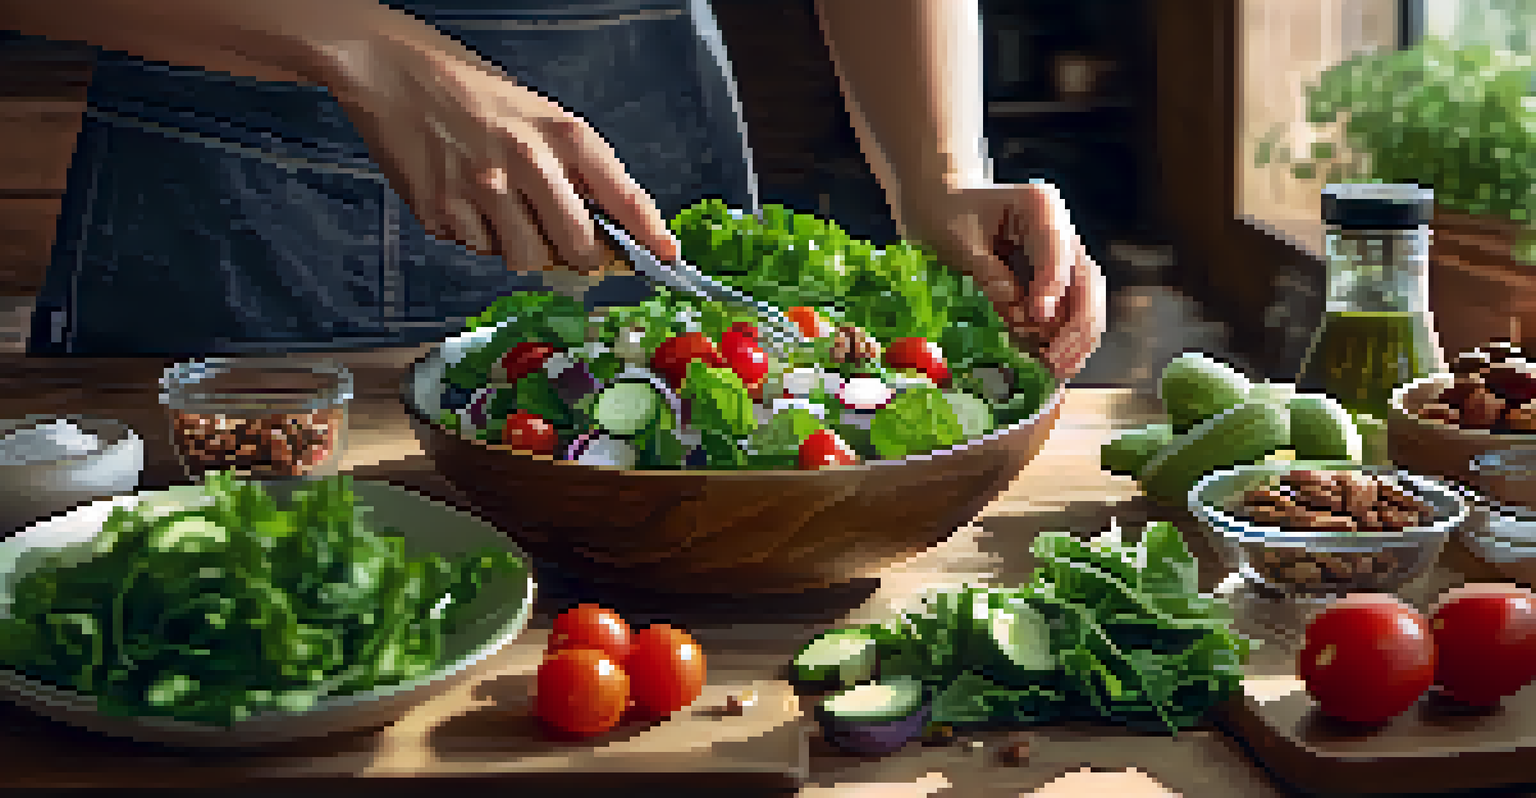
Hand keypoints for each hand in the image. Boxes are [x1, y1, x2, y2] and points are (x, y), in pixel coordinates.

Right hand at [316, 27, 676, 271]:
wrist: (393, 71)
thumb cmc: (471, 92)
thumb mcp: (537, 115)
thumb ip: (571, 168)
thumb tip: (603, 228)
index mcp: (560, 132)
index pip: (620, 192)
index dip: (648, 231)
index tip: (667, 256)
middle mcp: (526, 161)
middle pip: (577, 245)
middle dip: (580, 257)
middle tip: (572, 250)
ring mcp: (482, 190)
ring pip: (526, 258)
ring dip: (525, 250)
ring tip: (507, 213)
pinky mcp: (442, 211)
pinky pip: (477, 250)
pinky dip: (478, 237)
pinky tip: (466, 201)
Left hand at [898, 180, 1105, 379]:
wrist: (942, 207)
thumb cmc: (945, 217)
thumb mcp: (958, 242)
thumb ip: (989, 274)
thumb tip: (1019, 313)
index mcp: (1041, 205)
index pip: (1057, 248)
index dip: (1052, 285)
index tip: (1038, 316)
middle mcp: (1063, 230)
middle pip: (1087, 279)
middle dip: (1077, 324)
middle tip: (1055, 361)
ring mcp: (1064, 258)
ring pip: (1088, 301)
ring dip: (1078, 339)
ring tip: (1058, 371)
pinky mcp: (1056, 283)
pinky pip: (1071, 313)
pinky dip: (1065, 339)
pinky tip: (1053, 365)